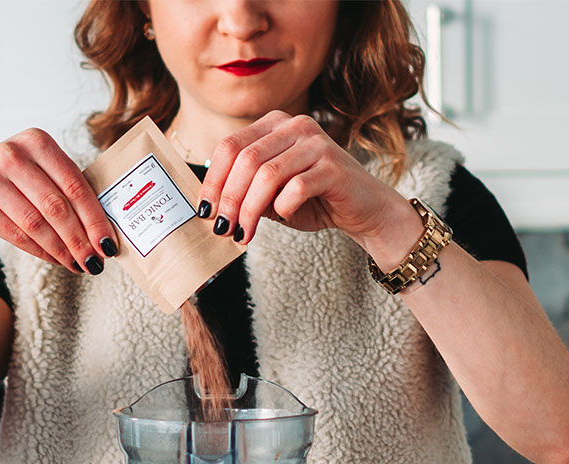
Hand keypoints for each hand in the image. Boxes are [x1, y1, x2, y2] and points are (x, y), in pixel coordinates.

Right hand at [0, 128, 118, 274]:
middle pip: (56, 206)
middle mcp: (11, 154)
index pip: (74, 184)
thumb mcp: (40, 174)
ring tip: (79, 265)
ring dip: (63, 250)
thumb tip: (106, 231)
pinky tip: (58, 260)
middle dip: (80, 240)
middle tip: (96, 262)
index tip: (109, 244)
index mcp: (36, 140)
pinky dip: (43, 252)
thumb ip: (69, 190)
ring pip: (36, 224)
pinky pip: (18, 235)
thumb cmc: (16, 185)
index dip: (94, 218)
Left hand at [198, 111, 404, 247]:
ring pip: (267, 175)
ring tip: (244, 234)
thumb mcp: (271, 194)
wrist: (364, 209)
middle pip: (245, 160)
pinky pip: (296, 188)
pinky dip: (283, 208)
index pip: (230, 146)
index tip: (205, 210)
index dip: (213, 180)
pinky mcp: (333, 166)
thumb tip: (210, 205)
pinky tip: (284, 218)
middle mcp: (295, 125)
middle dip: (229, 199)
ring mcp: (316, 143)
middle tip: (223, 229)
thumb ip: (245, 190)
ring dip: (250, 210)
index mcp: (275, 124)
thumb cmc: (315, 200)